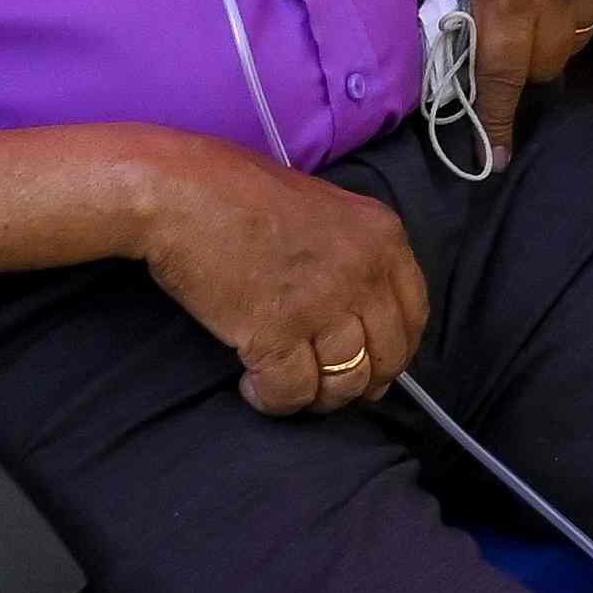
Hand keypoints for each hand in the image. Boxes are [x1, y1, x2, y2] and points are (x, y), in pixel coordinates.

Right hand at [139, 139, 429, 413]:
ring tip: (284, 382)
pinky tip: (253, 385)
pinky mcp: (277, 333)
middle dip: (359, 383)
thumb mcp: (324, 208)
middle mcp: (365, 272)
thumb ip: (353, 255)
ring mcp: (324, 304)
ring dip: (315, 396)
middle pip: (388, 357)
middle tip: (325, 385)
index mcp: (383, 237)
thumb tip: (360, 318)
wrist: (179, 191)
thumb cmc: (238, 192)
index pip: (413, 316)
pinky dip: (273, 400)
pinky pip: (292, 392)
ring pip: (344, 383)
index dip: (394, 352)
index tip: (372, 366)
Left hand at [399, 0, 592, 108]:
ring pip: (573, 46)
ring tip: (517, 24)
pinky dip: (569, 19)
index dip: (495, 123)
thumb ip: (438, 14)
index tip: (492, 158)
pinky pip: (592, 14)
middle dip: (514, 75)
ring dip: (544, 48)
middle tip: (489, 57)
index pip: (502, 79)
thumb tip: (445, 65)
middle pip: (543, 69)